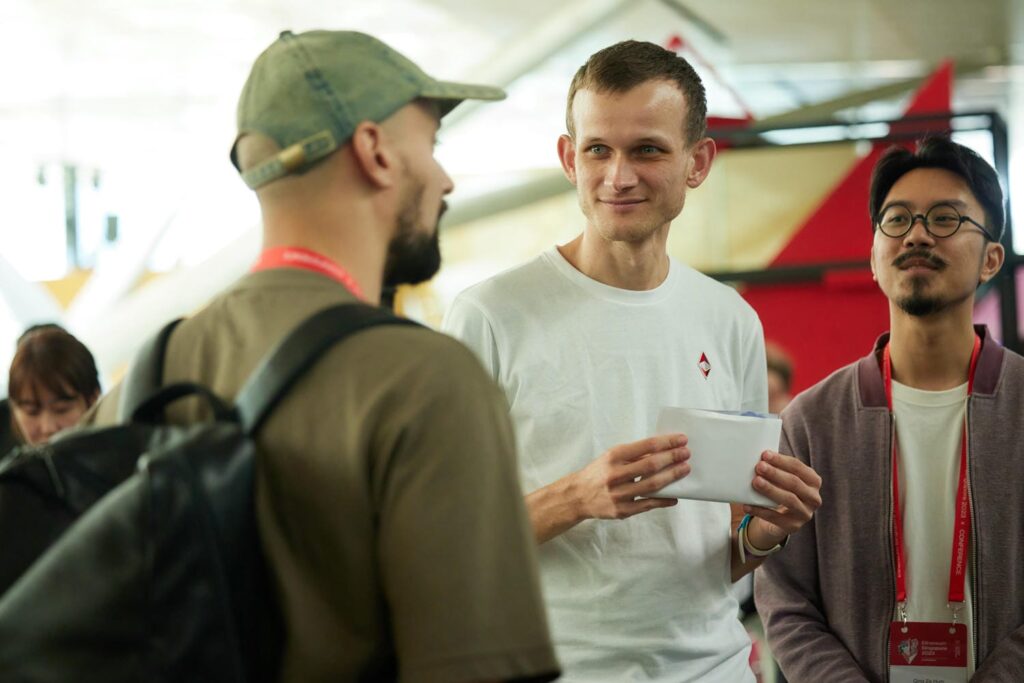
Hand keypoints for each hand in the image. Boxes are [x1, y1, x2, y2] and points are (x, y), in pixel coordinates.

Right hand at [569, 434, 690, 521]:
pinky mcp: (622, 510)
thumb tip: (661, 451)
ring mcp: (619, 494)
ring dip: (672, 477)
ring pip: (652, 485)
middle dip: (672, 458)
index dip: (667, 442)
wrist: (578, 496)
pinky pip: (648, 505)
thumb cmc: (599, 473)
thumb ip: (633, 455)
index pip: (646, 446)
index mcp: (613, 457)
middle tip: (686, 454)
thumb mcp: (611, 457)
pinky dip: (663, 500)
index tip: (681, 439)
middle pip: (651, 465)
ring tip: (684, 469)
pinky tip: (675, 496)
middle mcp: (615, 475)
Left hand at [744, 450, 821, 548]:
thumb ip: (775, 469)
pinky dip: (760, 511)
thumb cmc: (781, 491)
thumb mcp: (782, 480)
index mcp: (813, 481)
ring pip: (789, 500)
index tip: (765, 454)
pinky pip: (776, 518)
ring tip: (755, 482)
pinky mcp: (793, 526)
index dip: (781, 461)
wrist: (779, 519)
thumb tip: (758, 458)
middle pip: (794, 483)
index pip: (798, 467)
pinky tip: (747, 505)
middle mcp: (814, 498)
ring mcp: (805, 514)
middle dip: (776, 474)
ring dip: (771, 490)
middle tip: (759, 466)